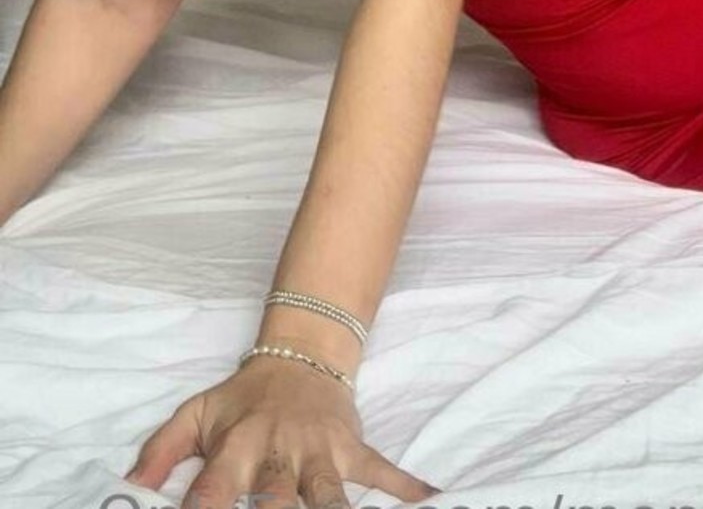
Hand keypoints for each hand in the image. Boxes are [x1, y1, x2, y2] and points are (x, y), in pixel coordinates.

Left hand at [123, 354, 440, 507]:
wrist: (302, 352)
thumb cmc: (244, 397)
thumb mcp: (195, 415)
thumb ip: (158, 453)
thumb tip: (122, 490)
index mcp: (237, 445)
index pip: (211, 490)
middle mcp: (279, 451)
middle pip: (276, 500)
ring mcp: (321, 452)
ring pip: (330, 495)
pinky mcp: (354, 449)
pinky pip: (384, 472)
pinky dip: (410, 489)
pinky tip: (436, 501)